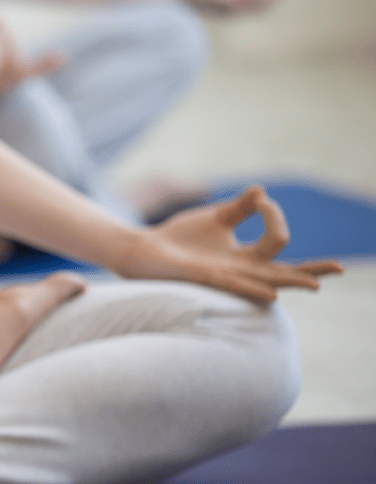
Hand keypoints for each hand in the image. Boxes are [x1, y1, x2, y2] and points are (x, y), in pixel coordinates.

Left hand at [115, 186, 341, 302]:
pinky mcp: (205, 278)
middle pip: (283, 272)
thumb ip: (240, 209)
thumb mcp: (216, 219)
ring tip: (314, 284)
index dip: (276, 215)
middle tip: (339, 268)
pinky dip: (252, 286)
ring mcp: (224, 276)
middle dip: (310, 269)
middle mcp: (240, 270)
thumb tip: (262, 191)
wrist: (144, 250)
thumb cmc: (179, 239)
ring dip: (288, 281)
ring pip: (264, 281)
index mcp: (244, 257)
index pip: (278, 240)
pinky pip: (233, 284)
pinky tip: (271, 292)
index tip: (260, 200)